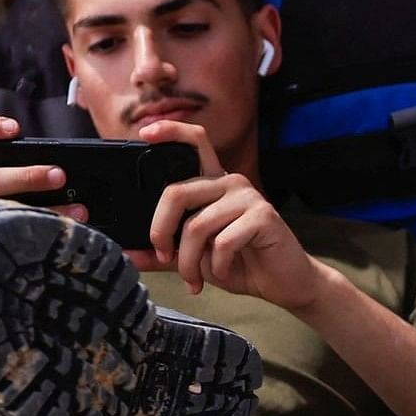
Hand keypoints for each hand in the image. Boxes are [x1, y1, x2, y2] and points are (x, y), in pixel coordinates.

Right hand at [0, 116, 79, 223]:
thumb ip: (1, 173)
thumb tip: (53, 168)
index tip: (15, 129)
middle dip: (26, 176)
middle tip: (58, 174)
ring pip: (0, 214)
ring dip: (44, 209)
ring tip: (76, 209)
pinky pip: (12, 240)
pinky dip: (43, 233)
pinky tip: (65, 231)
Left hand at [130, 120, 323, 307]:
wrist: (284, 283)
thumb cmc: (242, 264)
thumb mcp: (196, 258)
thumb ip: (166, 254)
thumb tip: (130, 255)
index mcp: (213, 185)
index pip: (195, 142)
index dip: (170, 131)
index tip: (144, 134)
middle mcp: (230, 182)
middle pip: (177, 192)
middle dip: (162, 231)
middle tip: (164, 256)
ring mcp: (248, 197)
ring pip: (197, 225)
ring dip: (189, 261)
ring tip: (195, 279)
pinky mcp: (263, 216)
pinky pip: (222, 242)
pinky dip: (217, 266)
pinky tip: (224, 272)